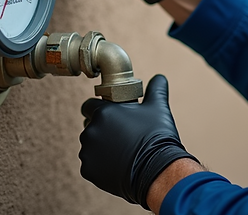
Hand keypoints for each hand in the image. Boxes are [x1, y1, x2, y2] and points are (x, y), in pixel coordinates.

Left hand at [79, 75, 196, 209]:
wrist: (157, 169)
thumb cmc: (156, 137)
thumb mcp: (158, 108)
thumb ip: (156, 89)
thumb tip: (160, 78)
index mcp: (103, 112)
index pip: (89, 106)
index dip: (99, 109)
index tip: (111, 117)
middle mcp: (91, 130)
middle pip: (90, 127)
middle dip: (102, 130)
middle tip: (121, 136)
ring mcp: (87, 152)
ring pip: (90, 146)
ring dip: (100, 148)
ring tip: (121, 152)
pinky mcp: (88, 170)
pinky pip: (90, 165)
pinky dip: (100, 166)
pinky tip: (117, 165)